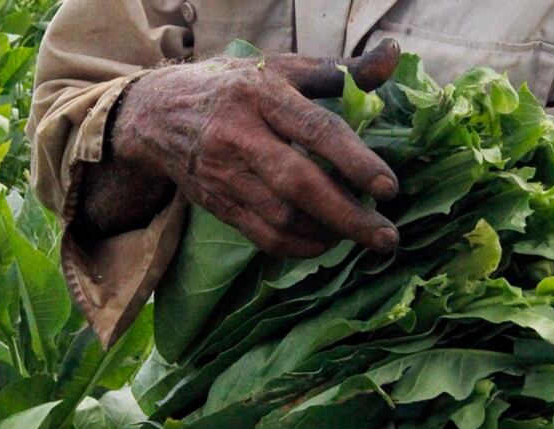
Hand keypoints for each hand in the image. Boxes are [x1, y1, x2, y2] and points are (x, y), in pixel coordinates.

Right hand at [96, 41, 402, 256]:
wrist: (158, 115)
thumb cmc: (234, 87)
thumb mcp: (282, 68)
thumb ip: (340, 70)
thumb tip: (394, 57)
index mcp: (261, 95)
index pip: (314, 130)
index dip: (355, 161)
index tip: (390, 188)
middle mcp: (240, 136)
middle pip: (298, 184)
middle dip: (348, 215)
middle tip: (387, 237)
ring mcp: (225, 175)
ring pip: (282, 217)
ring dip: (328, 233)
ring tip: (364, 235)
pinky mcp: (218, 204)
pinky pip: (263, 236)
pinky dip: (300, 246)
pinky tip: (327, 242)